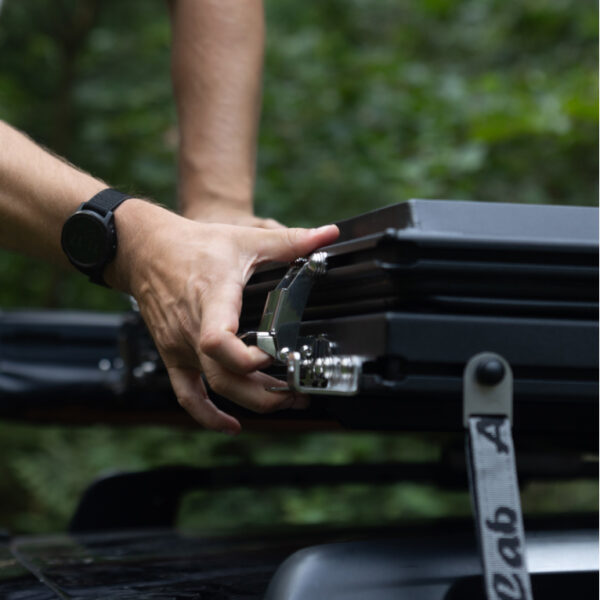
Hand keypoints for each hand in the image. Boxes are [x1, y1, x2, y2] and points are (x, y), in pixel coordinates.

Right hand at [107, 200, 338, 433]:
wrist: (146, 252)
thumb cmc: (193, 246)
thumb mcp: (245, 238)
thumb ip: (289, 240)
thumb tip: (329, 234)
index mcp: (211, 301)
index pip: (219, 342)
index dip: (249, 358)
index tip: (277, 353)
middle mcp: (192, 331)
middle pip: (225, 378)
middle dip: (266, 392)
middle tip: (299, 392)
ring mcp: (181, 347)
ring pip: (215, 389)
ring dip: (251, 402)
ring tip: (284, 401)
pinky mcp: (174, 355)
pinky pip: (186, 395)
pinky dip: (207, 415)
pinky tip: (230, 425)